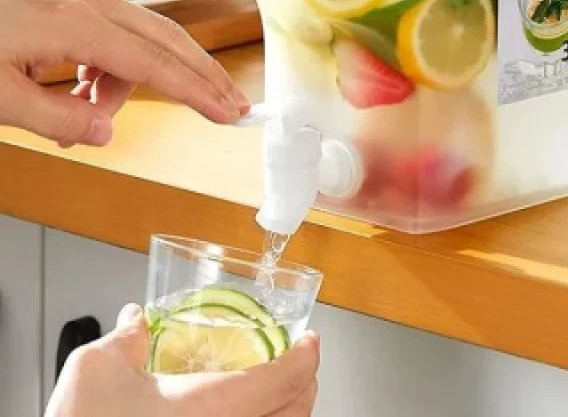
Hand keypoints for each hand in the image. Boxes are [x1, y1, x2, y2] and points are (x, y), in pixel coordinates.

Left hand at [0, 0, 249, 146]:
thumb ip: (56, 118)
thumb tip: (104, 133)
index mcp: (74, 22)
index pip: (154, 62)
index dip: (195, 90)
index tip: (228, 112)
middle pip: (166, 37)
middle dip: (200, 74)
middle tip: (231, 106)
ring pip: (138, 38)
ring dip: (132, 82)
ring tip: (90, 116)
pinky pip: (112, 32)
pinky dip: (111, 66)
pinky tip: (80, 88)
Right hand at [45, 304, 319, 416]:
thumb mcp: (97, 370)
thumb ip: (126, 337)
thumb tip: (136, 320)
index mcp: (211, 409)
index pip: (283, 380)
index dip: (306, 357)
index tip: (310, 340)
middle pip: (294, 414)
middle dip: (305, 385)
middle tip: (301, 362)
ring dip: (288, 411)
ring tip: (281, 390)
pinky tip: (244, 416)